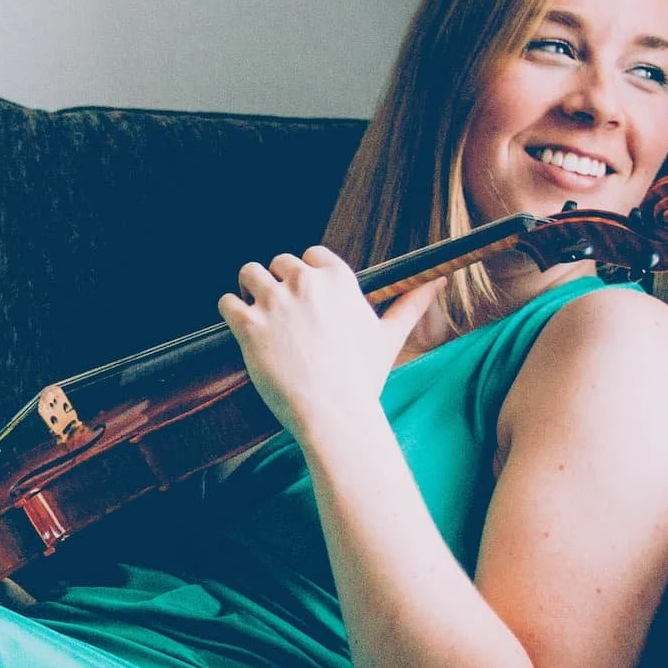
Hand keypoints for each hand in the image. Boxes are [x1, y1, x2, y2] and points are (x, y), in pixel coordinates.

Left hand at [216, 248, 446, 446]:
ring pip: (249, 273)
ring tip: (256, 312)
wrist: (334, 412)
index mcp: (339, 279)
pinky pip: (227, 302)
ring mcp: (275, 301)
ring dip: (250, 289)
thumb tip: (440, 280)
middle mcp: (306, 282)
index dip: (305, 276)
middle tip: (280, 313)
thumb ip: (411, 303)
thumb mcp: (389, 336)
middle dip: (277, 283)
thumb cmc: (363, 378)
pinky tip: (240, 327)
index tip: (305, 297)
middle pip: (279, 262)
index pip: (312, 255)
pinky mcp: (248, 324)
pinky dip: (230, 311)